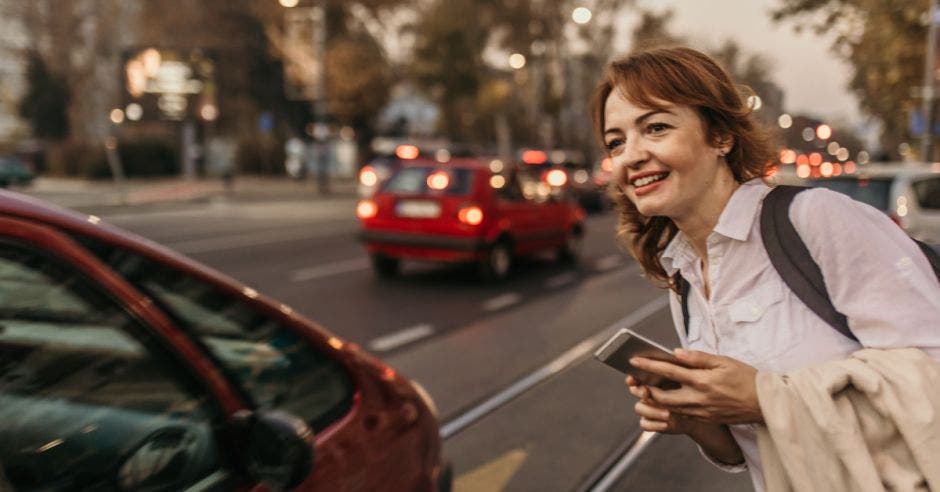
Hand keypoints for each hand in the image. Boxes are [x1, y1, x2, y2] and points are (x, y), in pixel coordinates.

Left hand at [629, 349, 762, 424]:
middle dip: (646, 389)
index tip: (634, 360)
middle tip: (637, 381)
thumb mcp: (724, 361)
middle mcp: (698, 399)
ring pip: (669, 408)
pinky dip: (669, 408)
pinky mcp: (705, 419)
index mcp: (702, 381)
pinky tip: (666, 399)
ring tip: (646, 389)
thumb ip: (698, 357)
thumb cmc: (745, 378)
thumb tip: (675, 353)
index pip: (669, 371)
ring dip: (655, 400)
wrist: (764, 403)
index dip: (649, 365)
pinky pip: (681, 415)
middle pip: (662, 396)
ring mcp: (701, 412)